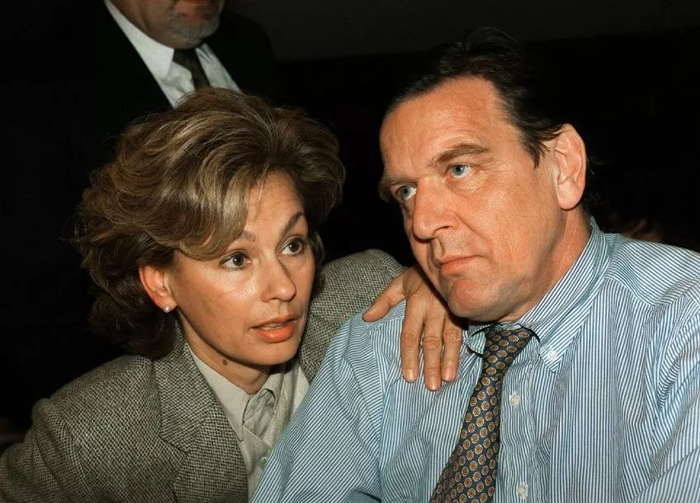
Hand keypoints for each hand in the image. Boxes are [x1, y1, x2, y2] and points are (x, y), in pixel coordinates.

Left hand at [363, 265, 462, 390]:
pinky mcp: (465, 312)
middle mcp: (435, 309)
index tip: (409, 376)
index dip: (409, 356)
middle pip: (431, 341)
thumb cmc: (420, 275)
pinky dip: (462, 351)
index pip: (411, 334)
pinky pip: (463, 333)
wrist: (448, 259)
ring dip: (450, 360)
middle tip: (431, 386)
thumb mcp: (399, 283)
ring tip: (447, 379)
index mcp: (417, 303)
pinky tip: (461, 365)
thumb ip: (384, 301)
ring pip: (451, 339)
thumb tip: (367, 318)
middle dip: (431, 364)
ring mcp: (452, 311)